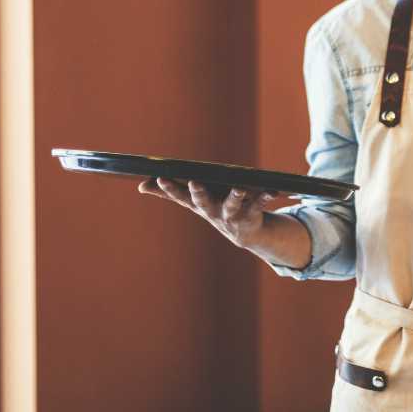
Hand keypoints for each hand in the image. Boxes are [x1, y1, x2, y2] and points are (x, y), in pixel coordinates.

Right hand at [138, 178, 273, 248]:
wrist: (244, 233)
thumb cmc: (213, 208)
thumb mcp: (192, 201)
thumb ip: (169, 192)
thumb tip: (140, 186)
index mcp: (198, 204)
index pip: (179, 195)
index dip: (169, 188)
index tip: (159, 178)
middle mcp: (213, 210)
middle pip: (203, 201)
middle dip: (198, 192)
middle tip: (194, 182)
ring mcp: (232, 214)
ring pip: (232, 205)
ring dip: (235, 196)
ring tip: (239, 188)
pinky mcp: (251, 213)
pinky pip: (259, 204)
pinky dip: (265, 197)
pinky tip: (271, 191)